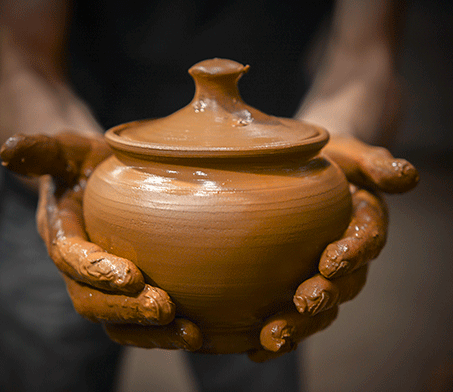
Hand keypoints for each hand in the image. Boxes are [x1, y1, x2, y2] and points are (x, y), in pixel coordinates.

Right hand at [0, 132, 202, 350]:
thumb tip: (10, 150)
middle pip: (91, 301)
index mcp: (60, 233)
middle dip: (126, 309)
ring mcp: (100, 284)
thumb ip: (43, 150)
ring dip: (150, 332)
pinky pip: (136, 322)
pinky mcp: (124, 292)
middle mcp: (76, 268)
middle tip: (164, 308)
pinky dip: (163, 332)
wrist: (98, 177)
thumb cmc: (84, 162)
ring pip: (115, 321)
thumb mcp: (66, 150)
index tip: (132, 277)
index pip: (71, 258)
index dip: (97, 271)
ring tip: (190, 334)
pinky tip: (196, 332)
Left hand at [250, 135, 418, 361]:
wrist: (309, 167)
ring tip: (273, 338)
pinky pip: (290, 312)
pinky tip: (255, 351)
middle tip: (303, 304)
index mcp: (362, 222)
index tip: (331, 262)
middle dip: (324, 297)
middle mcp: (347, 254)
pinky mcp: (294, 283)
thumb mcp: (351, 153)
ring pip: (319, 306)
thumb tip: (407, 176)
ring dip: (300, 325)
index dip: (353, 253)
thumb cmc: (328, 157)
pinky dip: (276, 336)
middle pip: (343, 284)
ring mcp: (322, 274)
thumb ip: (376, 164)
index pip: (366, 240)